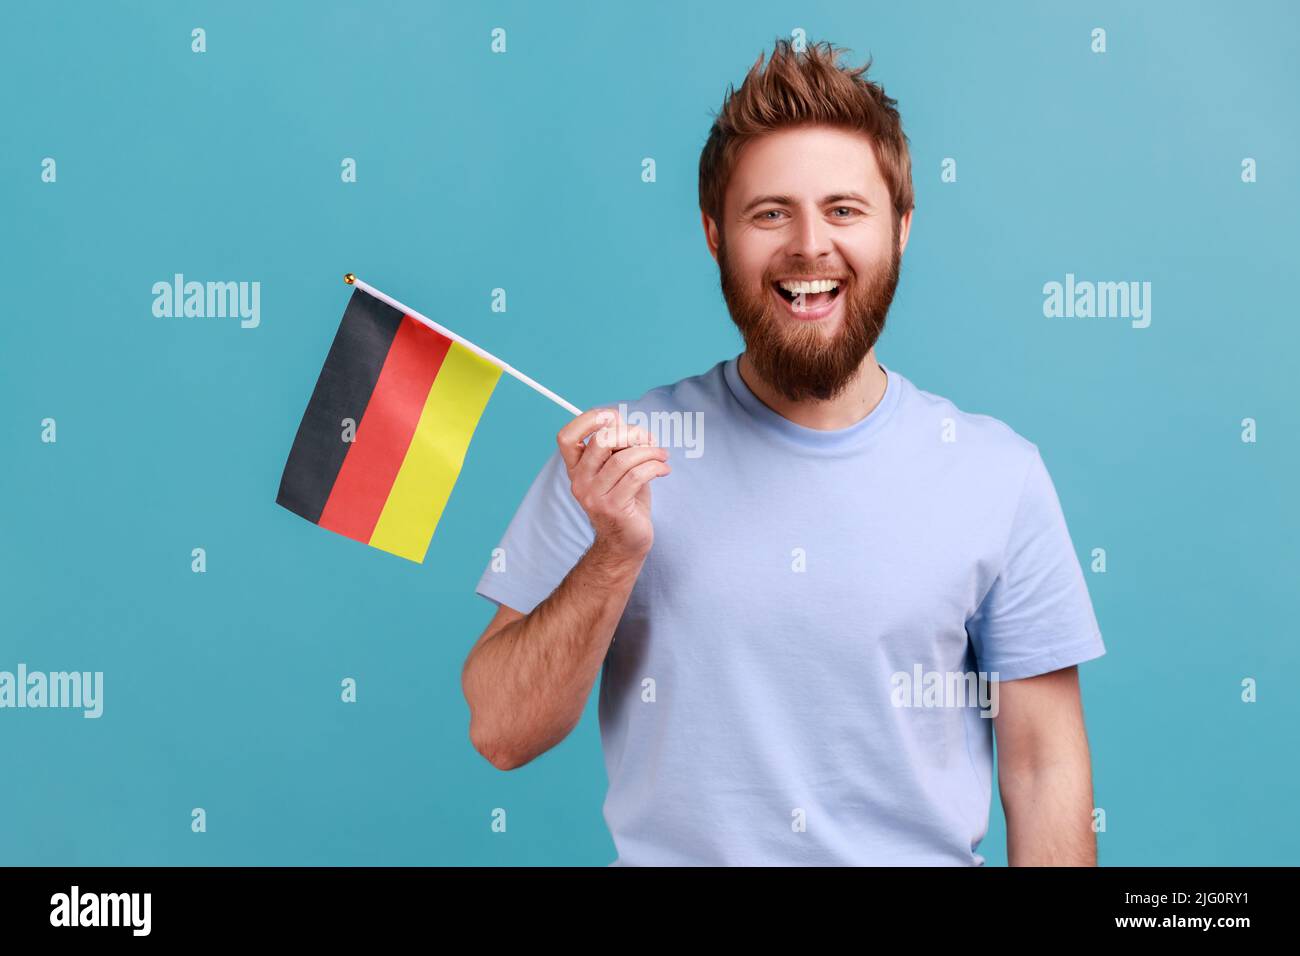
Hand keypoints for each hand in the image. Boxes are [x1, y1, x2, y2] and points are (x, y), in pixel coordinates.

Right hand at [556, 408, 670, 559]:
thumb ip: (617, 447)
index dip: (588, 420)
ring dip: (650, 451)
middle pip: (601, 441)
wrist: (625, 542)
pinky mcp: (613, 507)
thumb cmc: (625, 500)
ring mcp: (594, 496)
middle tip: (649, 439)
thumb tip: (627, 423)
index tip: (613, 417)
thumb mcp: (617, 470)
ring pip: (624, 458)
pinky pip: (637, 475)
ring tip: (662, 455)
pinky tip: (664, 469)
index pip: (566, 437)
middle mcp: (580, 481)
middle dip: (631, 432)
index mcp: (576, 468)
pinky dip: (656, 466)